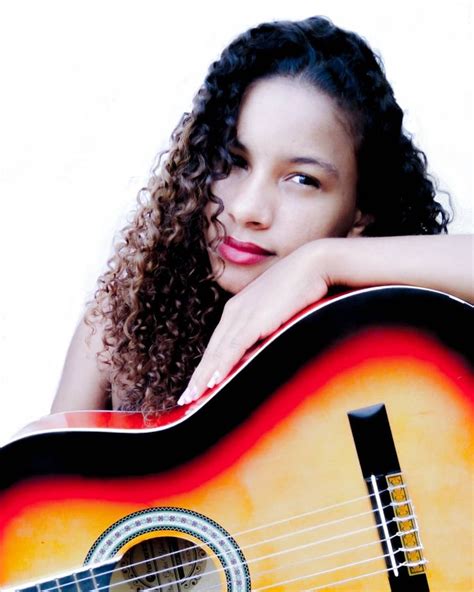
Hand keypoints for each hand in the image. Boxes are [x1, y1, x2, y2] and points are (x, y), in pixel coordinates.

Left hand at [177, 241, 329, 404]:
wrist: (313, 264)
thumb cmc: (300, 286)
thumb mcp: (278, 310)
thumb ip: (267, 327)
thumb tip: (265, 345)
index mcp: (238, 309)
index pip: (218, 344)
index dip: (206, 366)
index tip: (196, 385)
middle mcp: (235, 312)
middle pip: (212, 351)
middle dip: (197, 378)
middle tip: (184, 401)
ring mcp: (243, 315)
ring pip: (218, 353)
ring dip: (203, 378)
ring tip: (191, 399)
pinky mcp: (255, 320)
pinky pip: (234, 348)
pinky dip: (222, 366)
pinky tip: (212, 382)